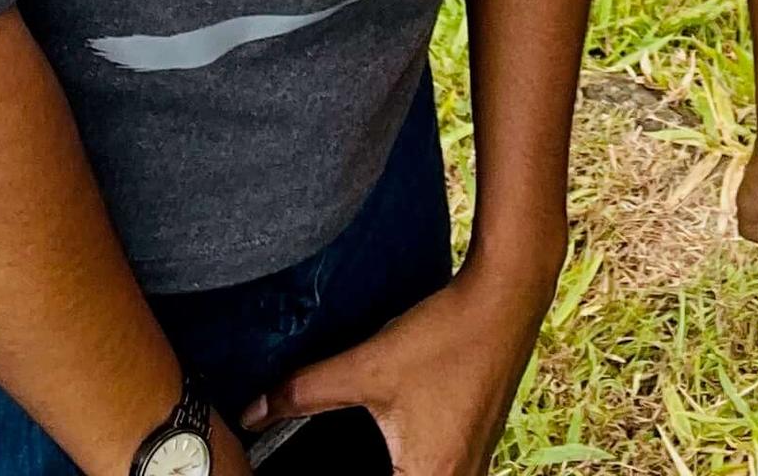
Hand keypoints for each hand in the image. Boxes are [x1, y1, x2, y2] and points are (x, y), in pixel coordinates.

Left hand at [246, 261, 550, 475]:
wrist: (504, 298)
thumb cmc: (445, 336)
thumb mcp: (367, 367)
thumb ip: (305, 393)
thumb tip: (253, 412)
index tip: (324, 464)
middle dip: (356, 467)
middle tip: (344, 449)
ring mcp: (474, 464)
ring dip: (395, 471)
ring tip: (368, 449)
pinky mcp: (476, 444)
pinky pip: (440, 472)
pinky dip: (410, 465)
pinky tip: (394, 447)